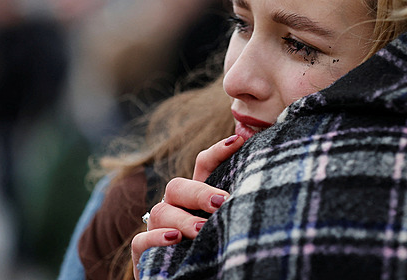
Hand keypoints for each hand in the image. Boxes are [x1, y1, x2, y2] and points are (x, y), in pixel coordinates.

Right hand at [131, 134, 244, 278]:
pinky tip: (175, 240)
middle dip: (199, 192)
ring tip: (203, 229)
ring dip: (184, 219)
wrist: (190, 278)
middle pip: (178, 186)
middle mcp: (175, 207)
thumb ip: (237, 207)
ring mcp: (158, 227)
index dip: (218, 151)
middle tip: (221, 202)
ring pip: (162, 211)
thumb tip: (264, 188)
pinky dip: (157, 238)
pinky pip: (142, 239)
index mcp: (197, 197)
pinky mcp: (144, 252)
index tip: (238, 140)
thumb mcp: (228, 226)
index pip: (204, 164)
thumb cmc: (215, 250)